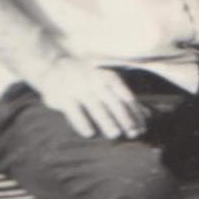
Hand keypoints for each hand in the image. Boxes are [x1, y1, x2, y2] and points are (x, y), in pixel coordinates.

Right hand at [33, 58, 147, 139]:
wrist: (52, 64)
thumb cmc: (87, 77)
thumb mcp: (106, 81)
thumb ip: (123, 97)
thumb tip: (146, 115)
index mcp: (109, 78)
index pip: (127, 98)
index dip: (136, 114)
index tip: (142, 128)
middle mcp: (96, 82)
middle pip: (114, 103)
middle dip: (125, 119)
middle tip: (133, 134)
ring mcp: (79, 89)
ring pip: (96, 108)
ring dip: (106, 121)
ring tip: (115, 134)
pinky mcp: (63, 97)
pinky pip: (74, 112)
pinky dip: (82, 123)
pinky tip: (90, 134)